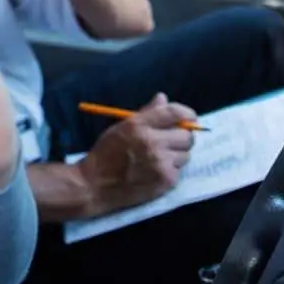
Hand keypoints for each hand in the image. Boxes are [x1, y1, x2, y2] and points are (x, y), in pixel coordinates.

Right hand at [76, 93, 196, 215]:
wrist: (95, 185)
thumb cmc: (106, 153)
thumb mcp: (121, 127)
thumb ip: (145, 113)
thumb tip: (163, 98)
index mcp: (139, 125)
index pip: (175, 113)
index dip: (186, 114)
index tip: (188, 118)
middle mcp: (153, 142)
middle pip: (187, 135)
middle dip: (181, 137)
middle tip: (170, 141)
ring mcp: (161, 163)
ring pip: (186, 154)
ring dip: (176, 155)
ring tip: (159, 158)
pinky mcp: (166, 180)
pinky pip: (180, 170)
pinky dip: (171, 170)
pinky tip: (155, 171)